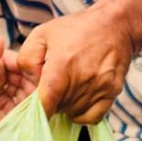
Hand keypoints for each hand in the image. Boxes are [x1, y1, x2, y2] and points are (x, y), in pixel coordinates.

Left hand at [0, 40, 33, 120]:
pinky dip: (13, 109)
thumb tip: (2, 39)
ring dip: (23, 100)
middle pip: (20, 78)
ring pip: (15, 91)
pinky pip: (6, 103)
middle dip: (30, 89)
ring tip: (31, 111)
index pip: (19, 62)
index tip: (43, 83)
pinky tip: (18, 116)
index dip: (31, 72)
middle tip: (39, 102)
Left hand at [17, 5, 134, 122]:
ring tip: (67, 88)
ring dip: (66, 107)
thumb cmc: (74, 29)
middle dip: (51, 102)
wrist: (115, 23)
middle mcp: (82, 80)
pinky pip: (92, 117)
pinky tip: (78, 100)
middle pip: (58, 109)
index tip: (33, 108)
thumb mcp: (41, 35)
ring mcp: (100, 87)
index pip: (45, 104)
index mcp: (62, 66)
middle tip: (53, 87)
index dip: (37, 110)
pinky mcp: (113, 92)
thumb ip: (26, 60)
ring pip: (73, 113)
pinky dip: (82, 114)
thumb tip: (29, 82)